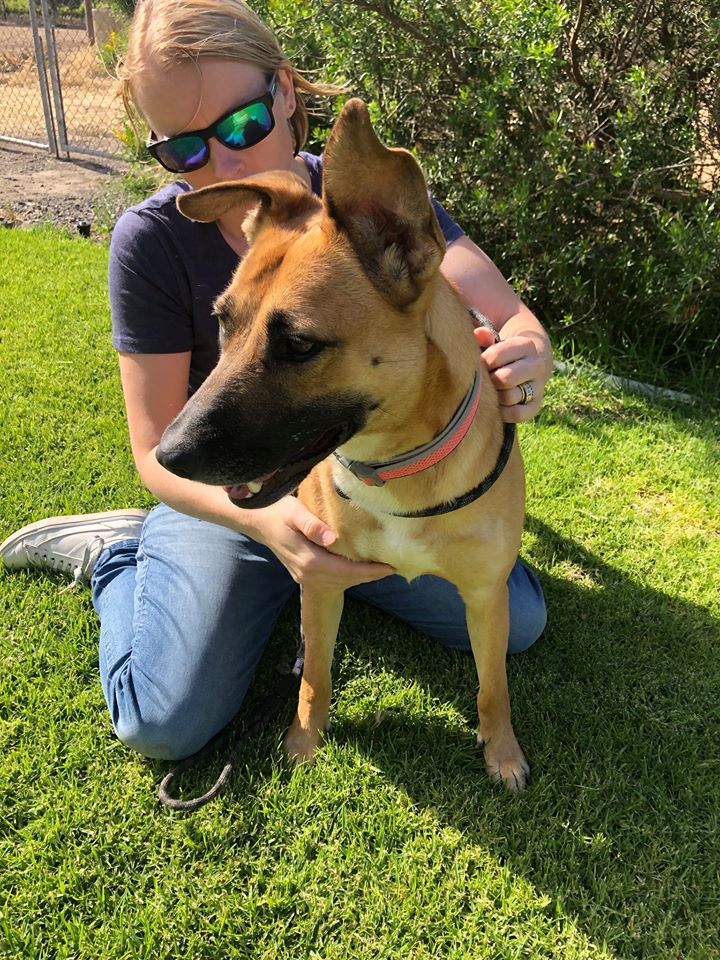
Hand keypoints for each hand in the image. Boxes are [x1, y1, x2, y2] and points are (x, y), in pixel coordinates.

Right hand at [250, 495, 394, 589]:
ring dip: (360, 578)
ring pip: (339, 583)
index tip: (390, 566)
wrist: (257, 521)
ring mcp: (304, 577)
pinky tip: (359, 570)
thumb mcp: (295, 512)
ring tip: (381, 570)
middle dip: (369, 576)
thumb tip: (332, 539)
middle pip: (345, 580)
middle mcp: (307, 574)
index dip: (370, 571)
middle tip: (393, 568)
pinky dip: (348, 577)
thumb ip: (312, 525)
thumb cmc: (278, 511)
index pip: (346, 570)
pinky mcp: (303, 574)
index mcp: (309, 560)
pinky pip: (331, 581)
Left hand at [474, 327, 547, 421]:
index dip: (481, 362)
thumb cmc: (501, 349)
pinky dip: (504, 413)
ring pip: (510, 397)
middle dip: (489, 380)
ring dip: (495, 396)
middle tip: (484, 379)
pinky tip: (496, 405)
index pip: (495, 356)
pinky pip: (518, 414)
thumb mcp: (494, 336)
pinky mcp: (535, 406)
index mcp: (526, 345)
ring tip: (490, 390)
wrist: (525, 361)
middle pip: (504, 379)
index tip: (479, 362)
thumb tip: (481, 334)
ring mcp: (538, 386)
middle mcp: (536, 365)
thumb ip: (483, 335)